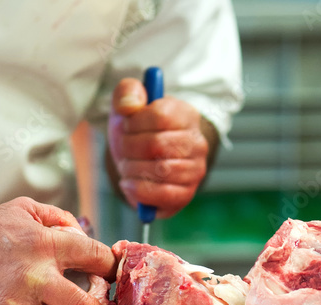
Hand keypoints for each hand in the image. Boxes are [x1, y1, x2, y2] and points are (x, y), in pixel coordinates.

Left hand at [108, 78, 209, 218]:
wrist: (139, 163)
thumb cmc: (135, 132)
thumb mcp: (128, 107)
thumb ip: (127, 93)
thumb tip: (130, 106)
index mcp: (186, 115)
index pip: (160, 115)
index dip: (135, 122)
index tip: (126, 127)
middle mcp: (197, 143)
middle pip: (157, 144)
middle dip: (130, 148)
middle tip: (123, 149)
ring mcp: (195, 171)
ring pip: (161, 170)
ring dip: (133, 169)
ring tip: (126, 166)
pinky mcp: (185, 195)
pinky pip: (164, 194)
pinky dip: (140, 190)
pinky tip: (128, 183)